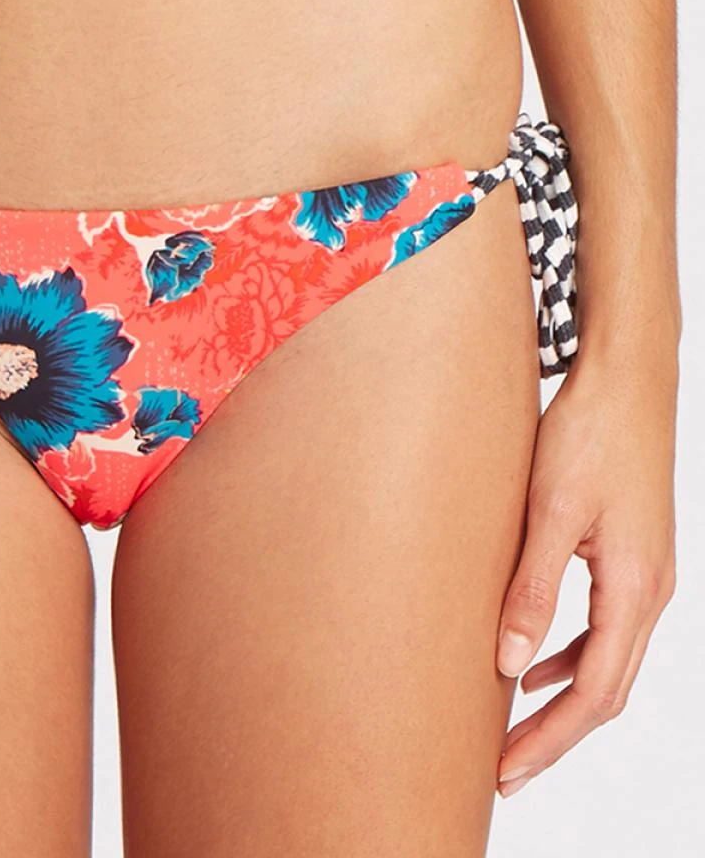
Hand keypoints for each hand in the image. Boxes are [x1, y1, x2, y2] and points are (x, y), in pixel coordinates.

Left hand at [493, 348, 677, 797]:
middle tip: (502, 771)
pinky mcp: (629, 557)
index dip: (550, 739)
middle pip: (605, 690)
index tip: (505, 771)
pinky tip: (532, 661)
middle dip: (554, 735)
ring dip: (561, 700)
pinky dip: (569, 656)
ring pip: (606, 662)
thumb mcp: (550, 511)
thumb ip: (531, 588)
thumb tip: (509, 664)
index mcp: (634, 590)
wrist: (626, 382)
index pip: (594, 693)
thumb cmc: (588, 436)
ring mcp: (645, 577)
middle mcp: (650, 594)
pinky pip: (602, 628)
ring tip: (512, 730)